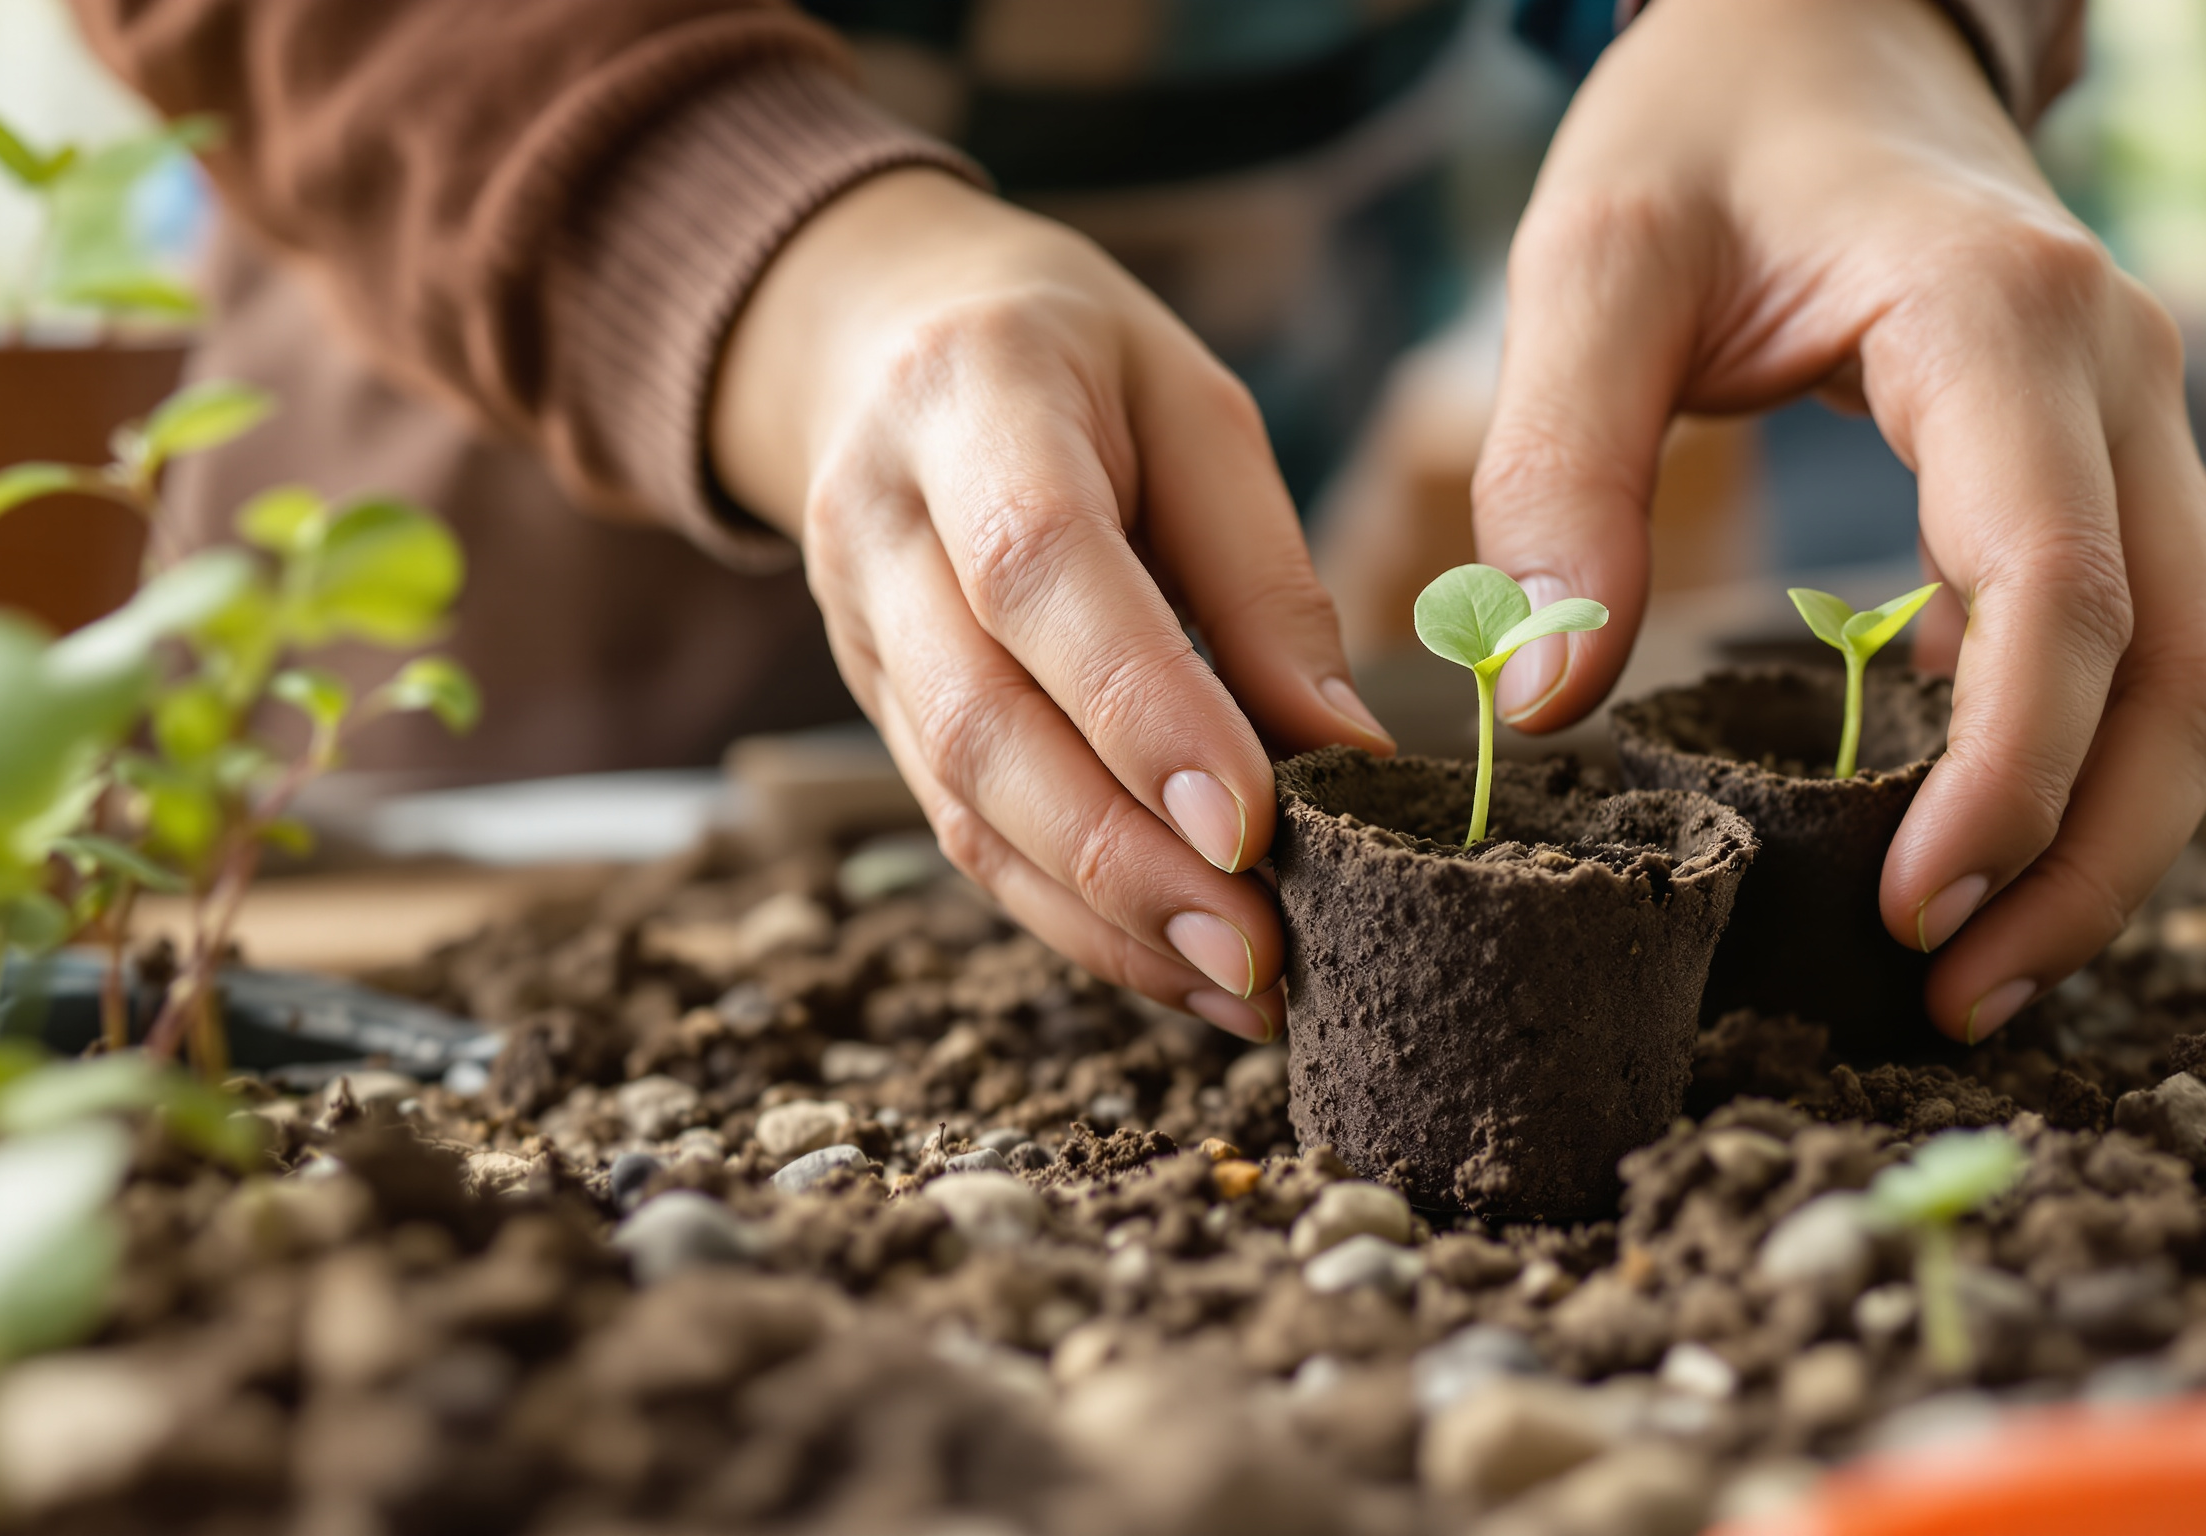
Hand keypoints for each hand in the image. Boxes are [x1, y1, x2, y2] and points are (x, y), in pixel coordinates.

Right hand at [710, 168, 1393, 1040]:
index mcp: (969, 401)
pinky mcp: (877, 712)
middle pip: (985, 722)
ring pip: (964, 806)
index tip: (1253, 824)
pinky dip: (1076, 918)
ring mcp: (857, 632)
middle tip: (1262, 951)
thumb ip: (1263, 580)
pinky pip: (965, 836)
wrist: (886, 340)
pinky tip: (1180, 965)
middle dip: (1127, 858)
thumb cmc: (1079, 368)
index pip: (1041, 573)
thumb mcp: (1195, 411)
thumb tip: (1348, 758)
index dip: (1141, 709)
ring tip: (1242, 984)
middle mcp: (880, 524)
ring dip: (1106, 916)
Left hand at [1472, 0, 2205, 1041]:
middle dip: (2093, 863)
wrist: (1820, 23)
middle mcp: (2119, 377)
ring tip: (1972, 966)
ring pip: (2198, 673)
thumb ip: (1556, 467)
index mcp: (2003, 323)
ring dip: (2112, 837)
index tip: (1911, 916)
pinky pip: (2145, 640)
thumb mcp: (1591, 262)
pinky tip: (1970, 844)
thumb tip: (1542, 699)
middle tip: (1956, 999)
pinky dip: (2088, 760)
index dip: (2010, 783)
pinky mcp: (2107, 460)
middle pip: (2183, 673)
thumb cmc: (1701, 132)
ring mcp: (2138, 419)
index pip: (2060, 595)